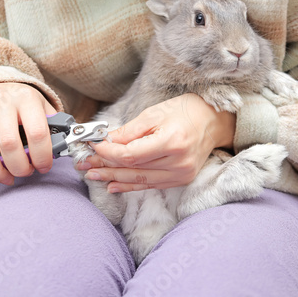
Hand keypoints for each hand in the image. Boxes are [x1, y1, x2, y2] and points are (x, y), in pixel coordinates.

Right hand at [0, 83, 56, 188]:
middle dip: (20, 167)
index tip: (44, 167)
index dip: (42, 156)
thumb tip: (63, 147)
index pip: (37, 133)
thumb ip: (52, 124)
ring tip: (8, 178)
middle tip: (26, 172)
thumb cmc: (19, 100)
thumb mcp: (40, 104)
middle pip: (9, 144)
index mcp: (26, 98)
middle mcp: (1, 101)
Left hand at [76, 93, 234, 192]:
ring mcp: (181, 173)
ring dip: (114, 178)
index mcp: (171, 141)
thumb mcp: (155, 113)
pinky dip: (131, 186)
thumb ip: (130, 131)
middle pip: (133, 169)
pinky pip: (151, 185)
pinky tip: (114, 186)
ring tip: (93, 176)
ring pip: (140, 180)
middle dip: (105, 167)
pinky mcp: (181, 179)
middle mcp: (178, 161)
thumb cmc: (185, 111)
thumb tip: (106, 142)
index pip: (130, 154)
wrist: (214, 121)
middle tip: (84, 165)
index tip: (92, 147)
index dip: (108, 153)